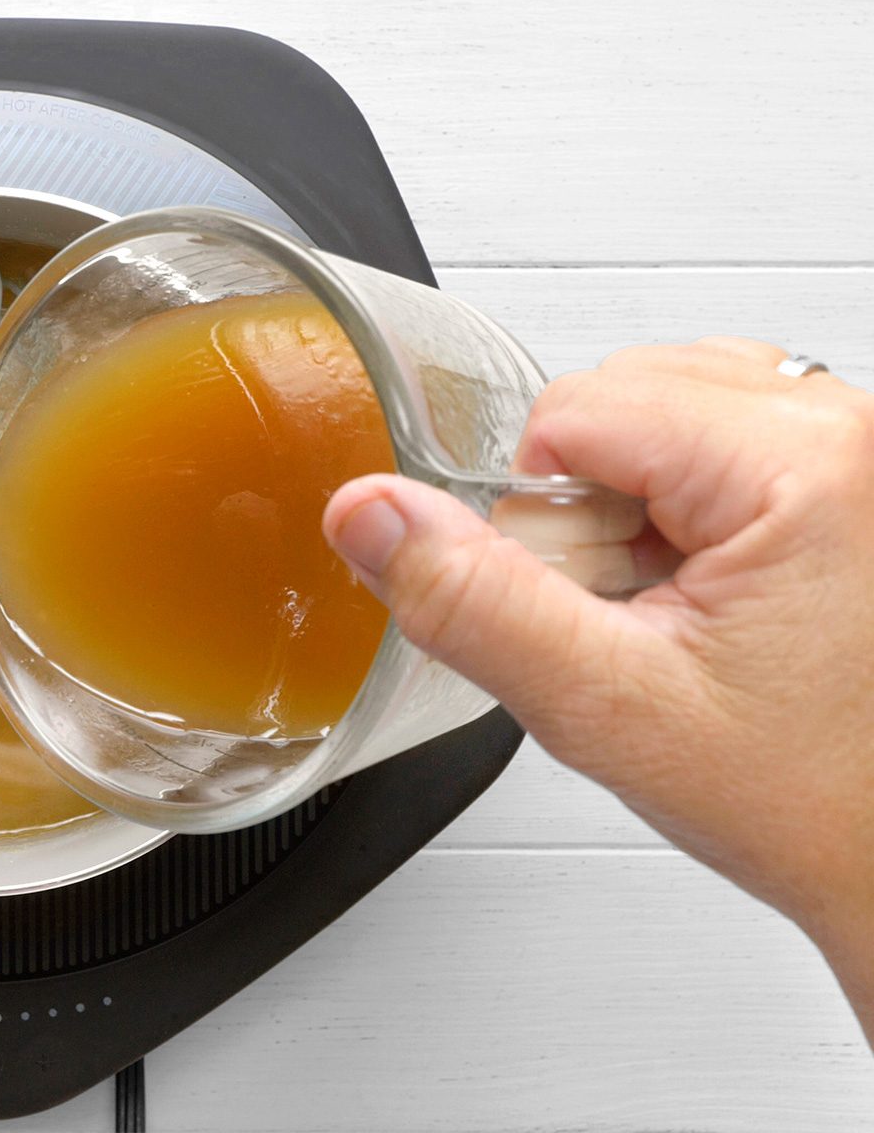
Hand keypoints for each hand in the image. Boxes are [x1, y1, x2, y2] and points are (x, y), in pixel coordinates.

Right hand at [322, 338, 873, 1036]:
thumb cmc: (812, 800)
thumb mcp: (608, 708)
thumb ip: (472, 603)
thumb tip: (368, 514)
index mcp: (802, 463)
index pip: (575, 410)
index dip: (542, 517)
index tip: (595, 604)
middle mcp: (845, 430)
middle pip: (618, 395)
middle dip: (587, 506)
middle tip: (638, 616)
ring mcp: (855, 449)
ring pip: (660, 407)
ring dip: (630, 503)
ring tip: (673, 606)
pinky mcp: (849, 473)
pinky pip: (715, 435)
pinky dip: (680, 504)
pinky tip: (703, 589)